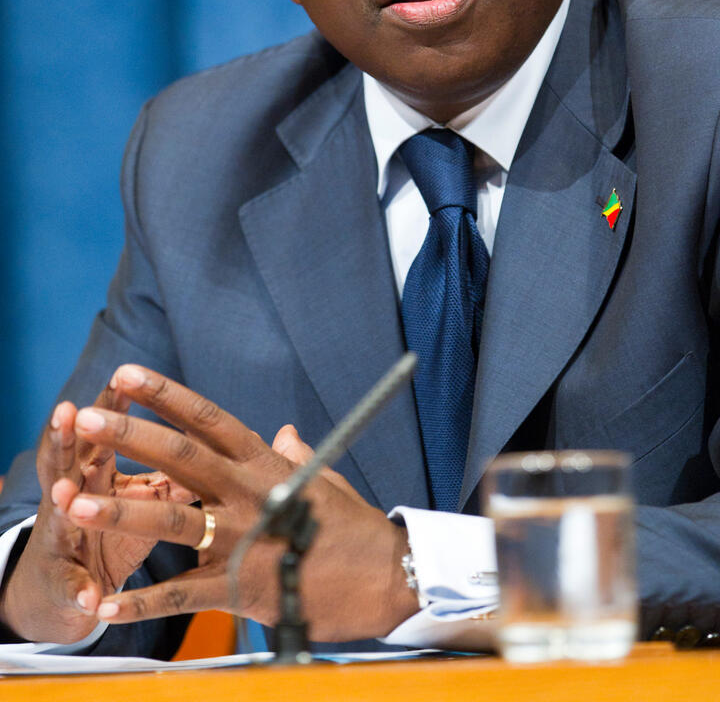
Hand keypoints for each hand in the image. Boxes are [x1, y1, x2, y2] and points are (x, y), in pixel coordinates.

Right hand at [0, 379, 193, 643]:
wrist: (71, 587)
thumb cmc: (114, 526)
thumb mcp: (142, 493)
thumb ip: (173, 466)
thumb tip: (219, 440)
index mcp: (95, 470)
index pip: (105, 430)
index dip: (112, 404)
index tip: (123, 374)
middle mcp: (72, 496)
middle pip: (68, 461)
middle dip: (68, 438)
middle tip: (68, 411)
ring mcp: (63, 538)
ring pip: (60, 517)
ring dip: (64, 505)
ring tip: (66, 495)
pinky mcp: (64, 583)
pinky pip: (72, 586)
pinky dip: (80, 589)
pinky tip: (91, 596)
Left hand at [60, 365, 418, 641]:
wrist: (386, 579)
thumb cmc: (354, 527)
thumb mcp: (324, 477)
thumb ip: (295, 453)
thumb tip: (282, 432)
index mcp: (265, 463)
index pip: (207, 419)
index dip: (165, 394)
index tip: (126, 374)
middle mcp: (248, 493)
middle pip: (180, 457)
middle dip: (130, 436)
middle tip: (87, 419)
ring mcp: (242, 540)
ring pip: (170, 519)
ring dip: (118, 511)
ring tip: (74, 502)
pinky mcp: (239, 589)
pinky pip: (180, 596)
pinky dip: (140, 604)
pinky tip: (104, 605)